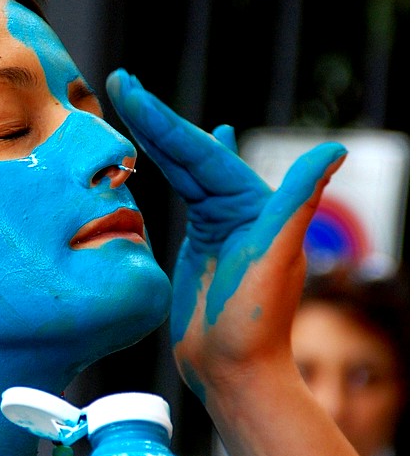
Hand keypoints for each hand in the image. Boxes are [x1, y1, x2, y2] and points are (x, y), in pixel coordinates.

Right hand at [106, 68, 344, 398]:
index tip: (131, 90)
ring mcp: (215, 226)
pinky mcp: (196, 245)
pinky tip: (180, 154)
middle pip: (187, 154)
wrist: (233, 372)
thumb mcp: (275, 259)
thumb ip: (297, 203)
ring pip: (182, 171)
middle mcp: (236, 208)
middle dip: (154, 119)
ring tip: (136, 103)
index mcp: (251, 204)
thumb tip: (335, 150)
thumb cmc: (255, 323)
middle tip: (121, 83)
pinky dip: (175, 170)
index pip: (200, 152)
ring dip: (158, 138)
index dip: (164, 120)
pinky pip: (182, 196)